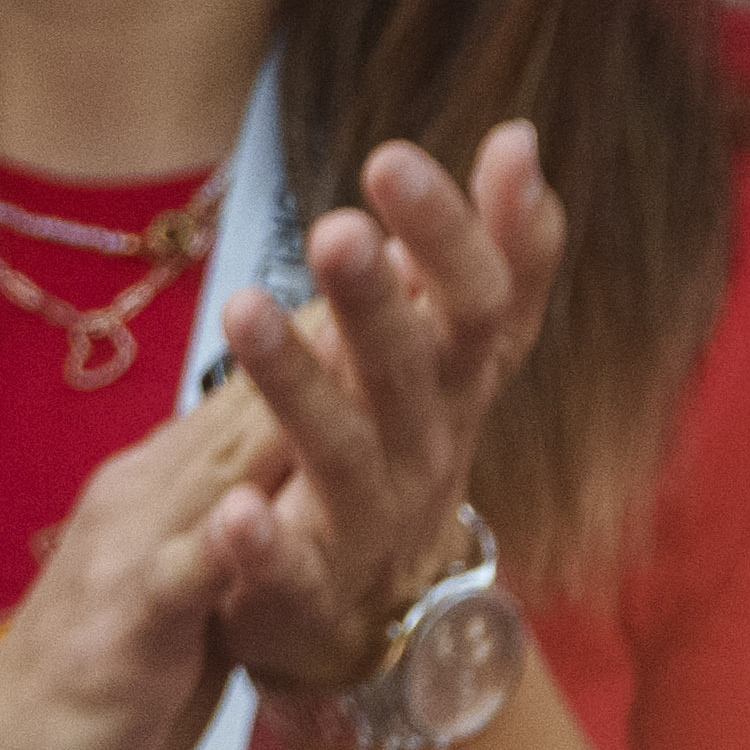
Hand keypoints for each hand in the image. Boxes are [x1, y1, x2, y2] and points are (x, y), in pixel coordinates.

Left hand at [201, 127, 561, 700]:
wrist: (373, 613)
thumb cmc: (403, 442)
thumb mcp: (450, 349)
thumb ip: (483, 253)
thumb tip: (517, 136)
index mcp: (459, 377)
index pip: (488, 299)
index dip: (465, 234)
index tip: (404, 155)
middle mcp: (429, 442)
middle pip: (417, 363)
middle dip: (378, 298)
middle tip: (337, 227)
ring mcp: (370, 518)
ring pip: (345, 451)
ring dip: (298, 383)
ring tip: (245, 310)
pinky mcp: (305, 587)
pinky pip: (287, 566)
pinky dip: (261, 543)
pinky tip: (233, 514)